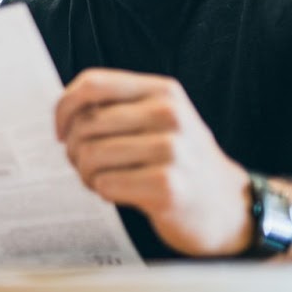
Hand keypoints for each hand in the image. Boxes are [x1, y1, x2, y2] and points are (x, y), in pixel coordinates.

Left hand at [57, 68, 250, 255]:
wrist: (231, 207)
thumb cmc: (180, 162)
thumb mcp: (159, 121)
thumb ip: (116, 107)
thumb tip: (61, 111)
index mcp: (163, 91)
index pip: (92, 84)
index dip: (63, 108)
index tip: (60, 131)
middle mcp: (169, 115)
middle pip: (84, 125)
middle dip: (73, 149)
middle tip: (86, 165)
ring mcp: (173, 151)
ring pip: (90, 156)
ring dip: (86, 174)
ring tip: (103, 179)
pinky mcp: (168, 187)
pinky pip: (105, 184)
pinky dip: (103, 192)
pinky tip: (121, 193)